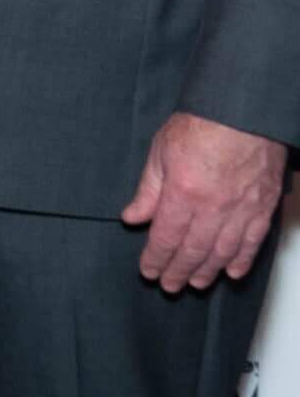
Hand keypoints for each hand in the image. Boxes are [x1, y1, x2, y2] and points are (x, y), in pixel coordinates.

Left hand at [120, 111, 289, 292]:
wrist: (243, 111)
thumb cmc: (202, 124)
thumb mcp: (160, 152)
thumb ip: (148, 190)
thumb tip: (133, 217)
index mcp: (183, 193)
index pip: (166, 238)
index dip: (156, 258)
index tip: (149, 271)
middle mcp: (214, 207)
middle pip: (193, 250)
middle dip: (179, 271)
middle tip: (169, 285)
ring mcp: (242, 209)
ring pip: (223, 251)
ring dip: (208, 271)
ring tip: (196, 283)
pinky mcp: (263, 206)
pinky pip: (253, 241)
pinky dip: (242, 259)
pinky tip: (232, 272)